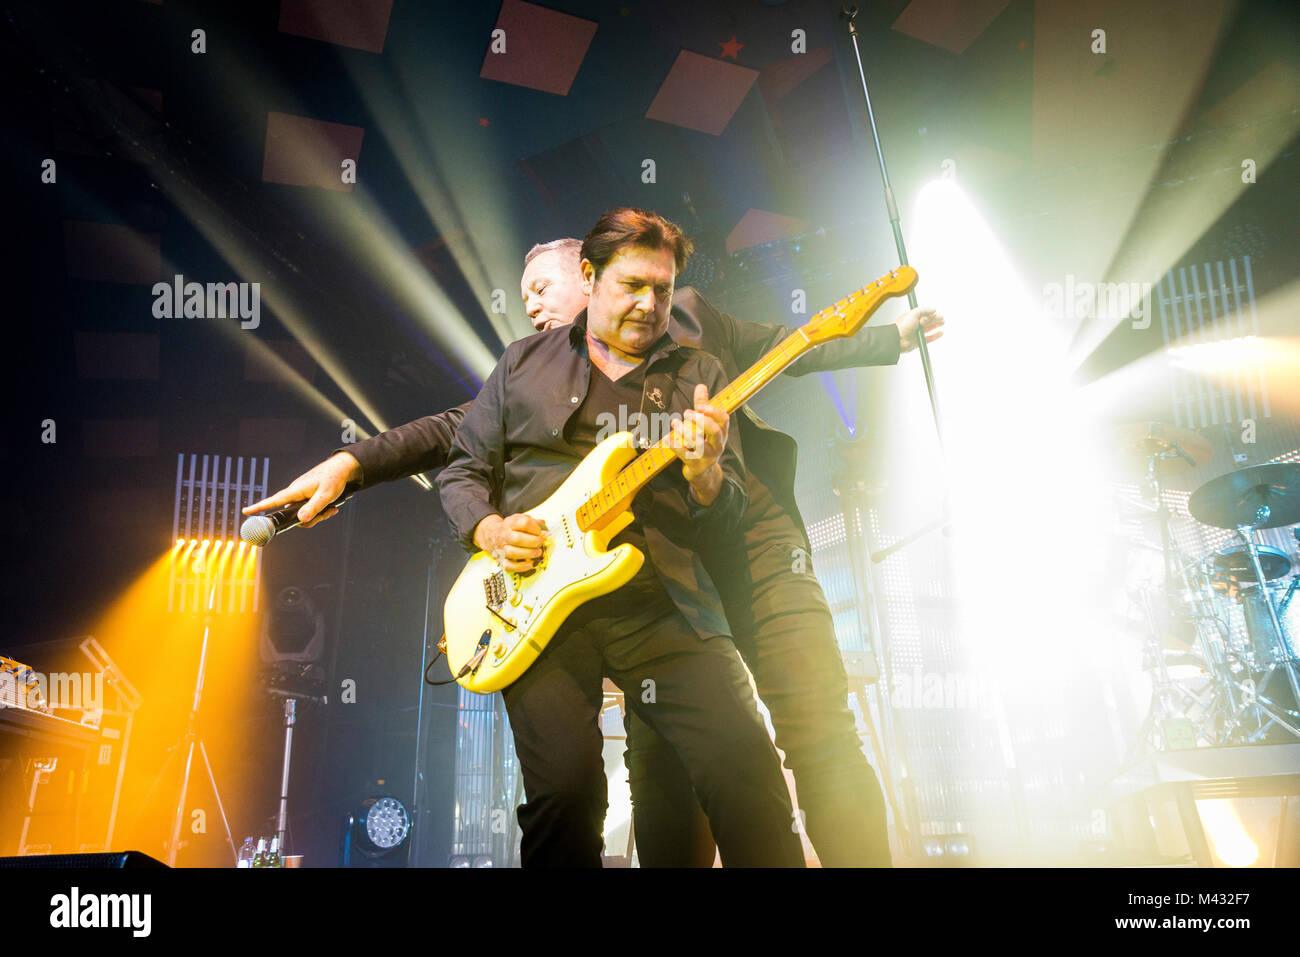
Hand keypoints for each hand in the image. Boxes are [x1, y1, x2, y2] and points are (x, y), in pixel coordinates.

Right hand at [242, 451, 360, 527]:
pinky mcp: (308, 496)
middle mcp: (296, 493)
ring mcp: (302, 495)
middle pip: (294, 515)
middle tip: (326, 514)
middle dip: (309, 519)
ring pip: (304, 514)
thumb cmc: (333, 479)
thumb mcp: (325, 495)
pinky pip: (310, 510)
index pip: (273, 500)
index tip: (245, 511)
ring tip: (331, 509)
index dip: (259, 507)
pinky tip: (332, 508)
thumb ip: (313, 508)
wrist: (343, 468)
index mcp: (296, 491)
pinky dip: (321, 511)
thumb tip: (300, 519)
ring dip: (318, 515)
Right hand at [474, 513, 547, 572]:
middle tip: (540, 542)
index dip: (535, 528)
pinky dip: (521, 567)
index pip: (523, 523)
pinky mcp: (501, 560)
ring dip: (528, 553)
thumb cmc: (510, 528)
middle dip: (532, 541)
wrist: (491, 534)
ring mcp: (501, 548)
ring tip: (537, 552)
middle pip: (517, 539)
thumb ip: (532, 521)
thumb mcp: (519, 519)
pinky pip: (509, 566)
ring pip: (512, 553)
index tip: (540, 532)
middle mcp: (504, 535)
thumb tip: (543, 526)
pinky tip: (530, 564)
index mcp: (510, 523)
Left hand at [670, 383, 728, 498]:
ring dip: (684, 431)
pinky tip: (667, 438)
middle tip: (686, 412)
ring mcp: (708, 456)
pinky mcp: (696, 464)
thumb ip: (703, 405)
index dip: (713, 411)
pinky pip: (685, 455)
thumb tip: (701, 385)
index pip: (724, 419)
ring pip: (699, 443)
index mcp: (722, 431)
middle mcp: (718, 444)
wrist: (703, 470)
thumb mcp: (705, 424)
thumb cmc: (704, 441)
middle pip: (714, 431)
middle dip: (700, 420)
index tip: (699, 406)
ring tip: (674, 422)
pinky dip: (675, 446)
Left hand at [896, 306, 943, 352]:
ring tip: (942, 323)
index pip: (924, 314)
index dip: (931, 314)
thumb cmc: (902, 326)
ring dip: (936, 325)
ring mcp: (917, 333)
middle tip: (942, 318)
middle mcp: (915, 325)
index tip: (936, 313)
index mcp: (912, 317)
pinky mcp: (919, 341)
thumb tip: (934, 309)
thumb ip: (924, 310)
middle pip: (928, 321)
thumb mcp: (914, 313)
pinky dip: (935, 335)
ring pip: (929, 328)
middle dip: (935, 319)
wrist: (898, 339)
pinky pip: (929, 338)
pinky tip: (940, 333)